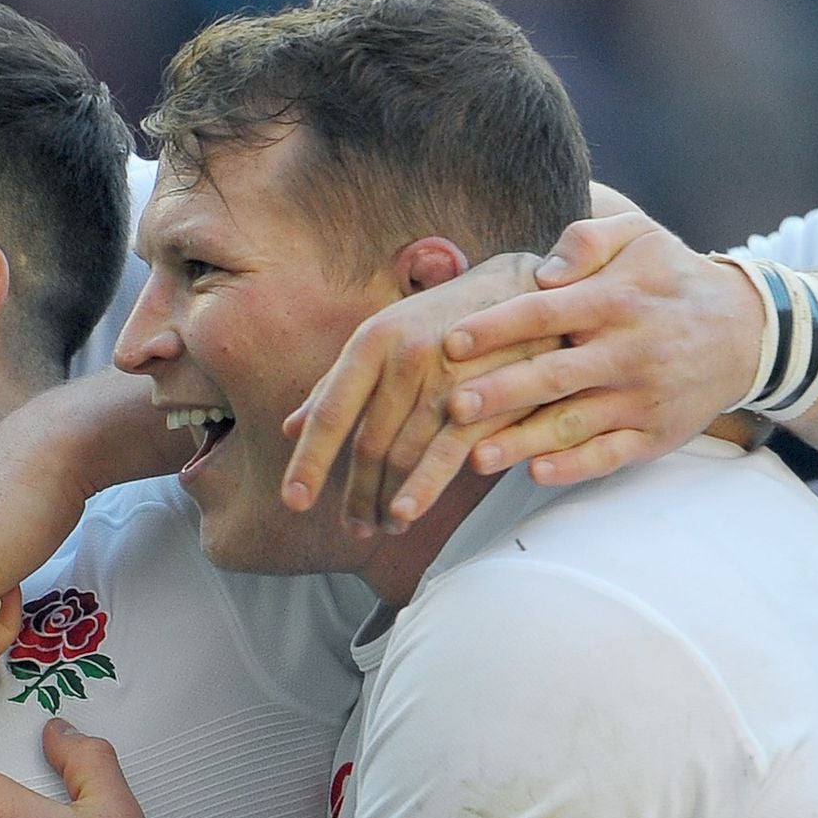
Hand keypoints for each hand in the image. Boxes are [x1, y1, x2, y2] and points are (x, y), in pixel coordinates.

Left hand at [278, 247, 554, 533]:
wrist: (525, 292)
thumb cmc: (445, 318)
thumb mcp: (387, 337)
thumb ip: (338, 383)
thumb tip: (291, 428)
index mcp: (372, 339)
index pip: (331, 412)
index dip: (310, 461)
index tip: (294, 501)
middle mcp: (405, 356)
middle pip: (368, 444)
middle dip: (356, 494)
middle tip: (352, 525)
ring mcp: (448, 377)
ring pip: (404, 456)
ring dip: (388, 500)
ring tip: (382, 525)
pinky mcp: (487, 396)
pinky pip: (447, 456)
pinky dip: (422, 491)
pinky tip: (407, 514)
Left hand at [391, 212, 768, 505]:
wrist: (745, 331)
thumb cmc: (672, 278)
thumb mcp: (640, 235)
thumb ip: (587, 240)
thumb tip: (542, 272)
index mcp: (615, 301)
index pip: (546, 313)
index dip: (498, 327)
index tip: (452, 340)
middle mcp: (627, 352)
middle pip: (555, 375)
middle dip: (502, 392)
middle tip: (453, 406)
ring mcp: (641, 398)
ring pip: (575, 423)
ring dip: (524, 442)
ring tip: (475, 458)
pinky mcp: (655, 434)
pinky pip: (611, 455)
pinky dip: (575, 467)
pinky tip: (537, 474)